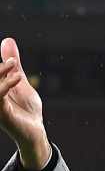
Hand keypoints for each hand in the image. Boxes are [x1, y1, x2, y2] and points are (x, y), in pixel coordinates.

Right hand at [0, 38, 49, 169]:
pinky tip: (16, 77)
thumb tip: (7, 39)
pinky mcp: (1, 114)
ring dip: (0, 73)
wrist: (35, 130)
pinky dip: (5, 85)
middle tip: (12, 61)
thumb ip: (13, 63)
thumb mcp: (19, 81)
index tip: (11, 59)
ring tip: (13, 65)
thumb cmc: (25, 108)